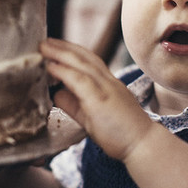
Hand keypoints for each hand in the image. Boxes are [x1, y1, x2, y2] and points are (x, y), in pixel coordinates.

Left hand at [41, 38, 145, 164]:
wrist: (143, 146)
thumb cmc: (120, 133)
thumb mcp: (91, 115)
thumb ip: (74, 103)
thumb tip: (56, 94)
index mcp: (108, 84)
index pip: (89, 61)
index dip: (71, 51)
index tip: (55, 46)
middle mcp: (108, 82)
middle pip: (84, 56)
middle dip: (63, 46)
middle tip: (44, 41)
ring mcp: (106, 89)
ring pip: (82, 64)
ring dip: (61, 53)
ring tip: (43, 47)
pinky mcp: (100, 101)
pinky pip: (80, 81)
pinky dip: (64, 71)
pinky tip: (51, 66)